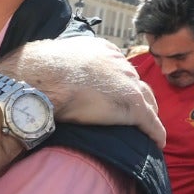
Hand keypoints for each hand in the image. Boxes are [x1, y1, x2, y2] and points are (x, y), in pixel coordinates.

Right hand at [0, 38, 165, 148]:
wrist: (40, 79)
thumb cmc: (36, 69)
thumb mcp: (50, 59)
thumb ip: (58, 65)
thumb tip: (42, 74)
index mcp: (101, 50)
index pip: (118, 68)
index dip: (117, 83)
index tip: (114, 94)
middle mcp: (119, 63)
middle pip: (137, 83)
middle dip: (138, 97)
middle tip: (135, 113)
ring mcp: (128, 84)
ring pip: (149, 102)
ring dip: (150, 115)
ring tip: (147, 129)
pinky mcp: (133, 106)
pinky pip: (151, 123)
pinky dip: (155, 134)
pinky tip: (157, 143)